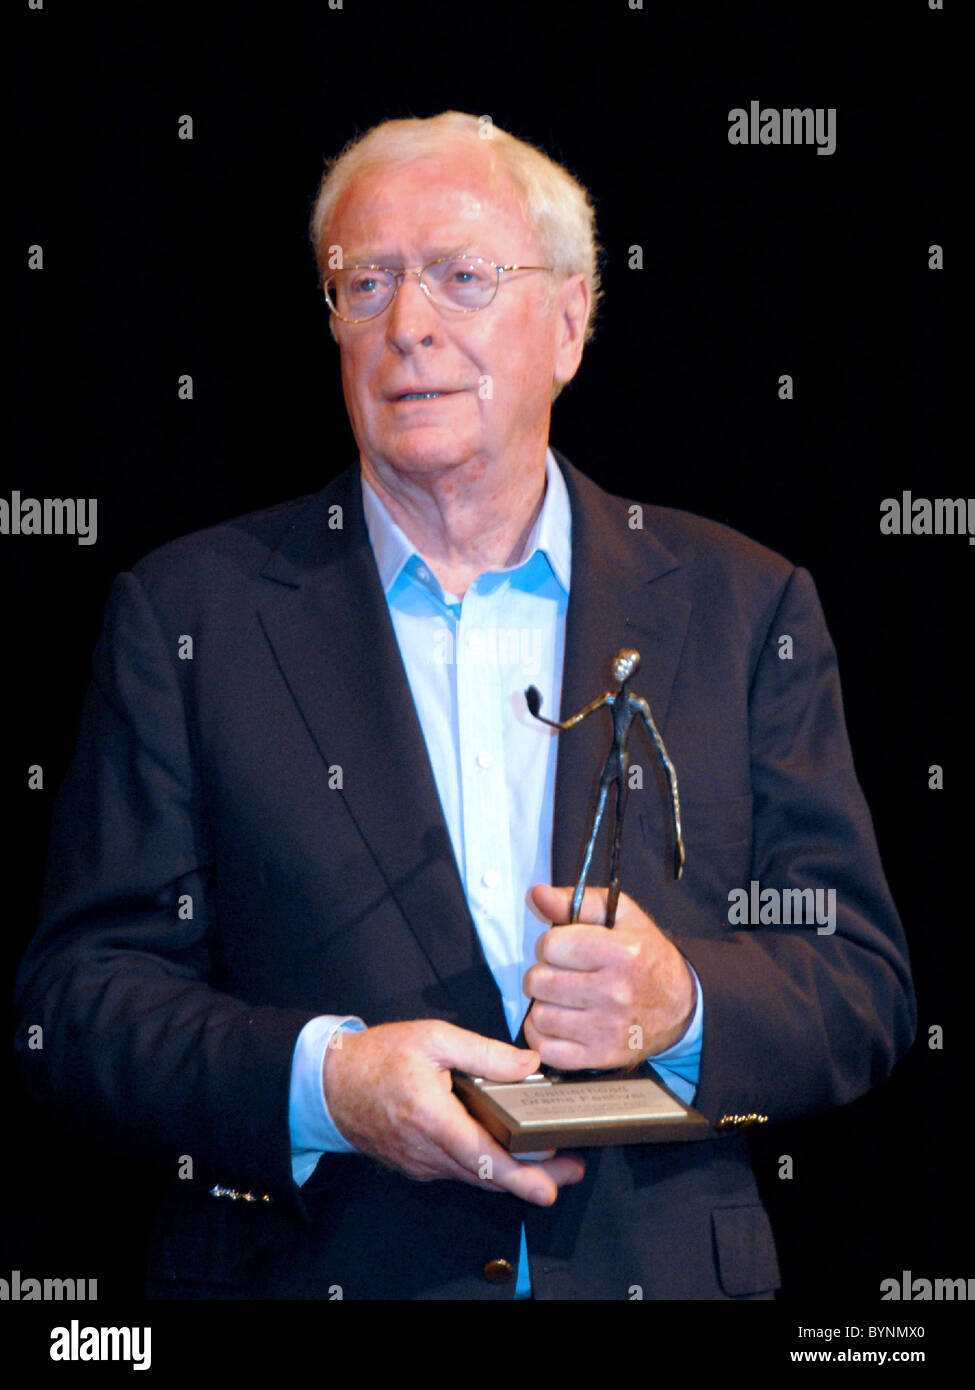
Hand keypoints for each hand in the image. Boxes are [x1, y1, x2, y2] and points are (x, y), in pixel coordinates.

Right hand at [322, 1019, 585, 1204]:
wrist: (329, 1083)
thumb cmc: (378, 1056)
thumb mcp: (433, 1038)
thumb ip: (484, 1053)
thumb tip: (529, 1064)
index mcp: (432, 1118)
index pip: (483, 1156)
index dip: (519, 1175)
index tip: (549, 1187)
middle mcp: (427, 1150)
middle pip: (487, 1175)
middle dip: (532, 1178)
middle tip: (570, 1172)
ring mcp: (421, 1163)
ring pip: (474, 1176)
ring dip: (512, 1175)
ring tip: (552, 1165)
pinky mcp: (417, 1164)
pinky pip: (458, 1171)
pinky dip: (486, 1168)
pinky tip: (507, 1155)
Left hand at [523, 885, 695, 1069]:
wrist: (680, 1005)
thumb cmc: (646, 956)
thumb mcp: (622, 916)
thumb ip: (577, 902)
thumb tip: (538, 894)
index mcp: (620, 952)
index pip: (551, 945)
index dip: (551, 943)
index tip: (563, 948)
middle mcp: (614, 992)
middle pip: (540, 981)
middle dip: (544, 973)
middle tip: (561, 973)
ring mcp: (607, 1028)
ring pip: (540, 1015)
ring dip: (544, 1004)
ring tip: (562, 997)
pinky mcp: (601, 1056)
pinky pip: (547, 1049)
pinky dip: (544, 1036)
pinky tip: (558, 1022)